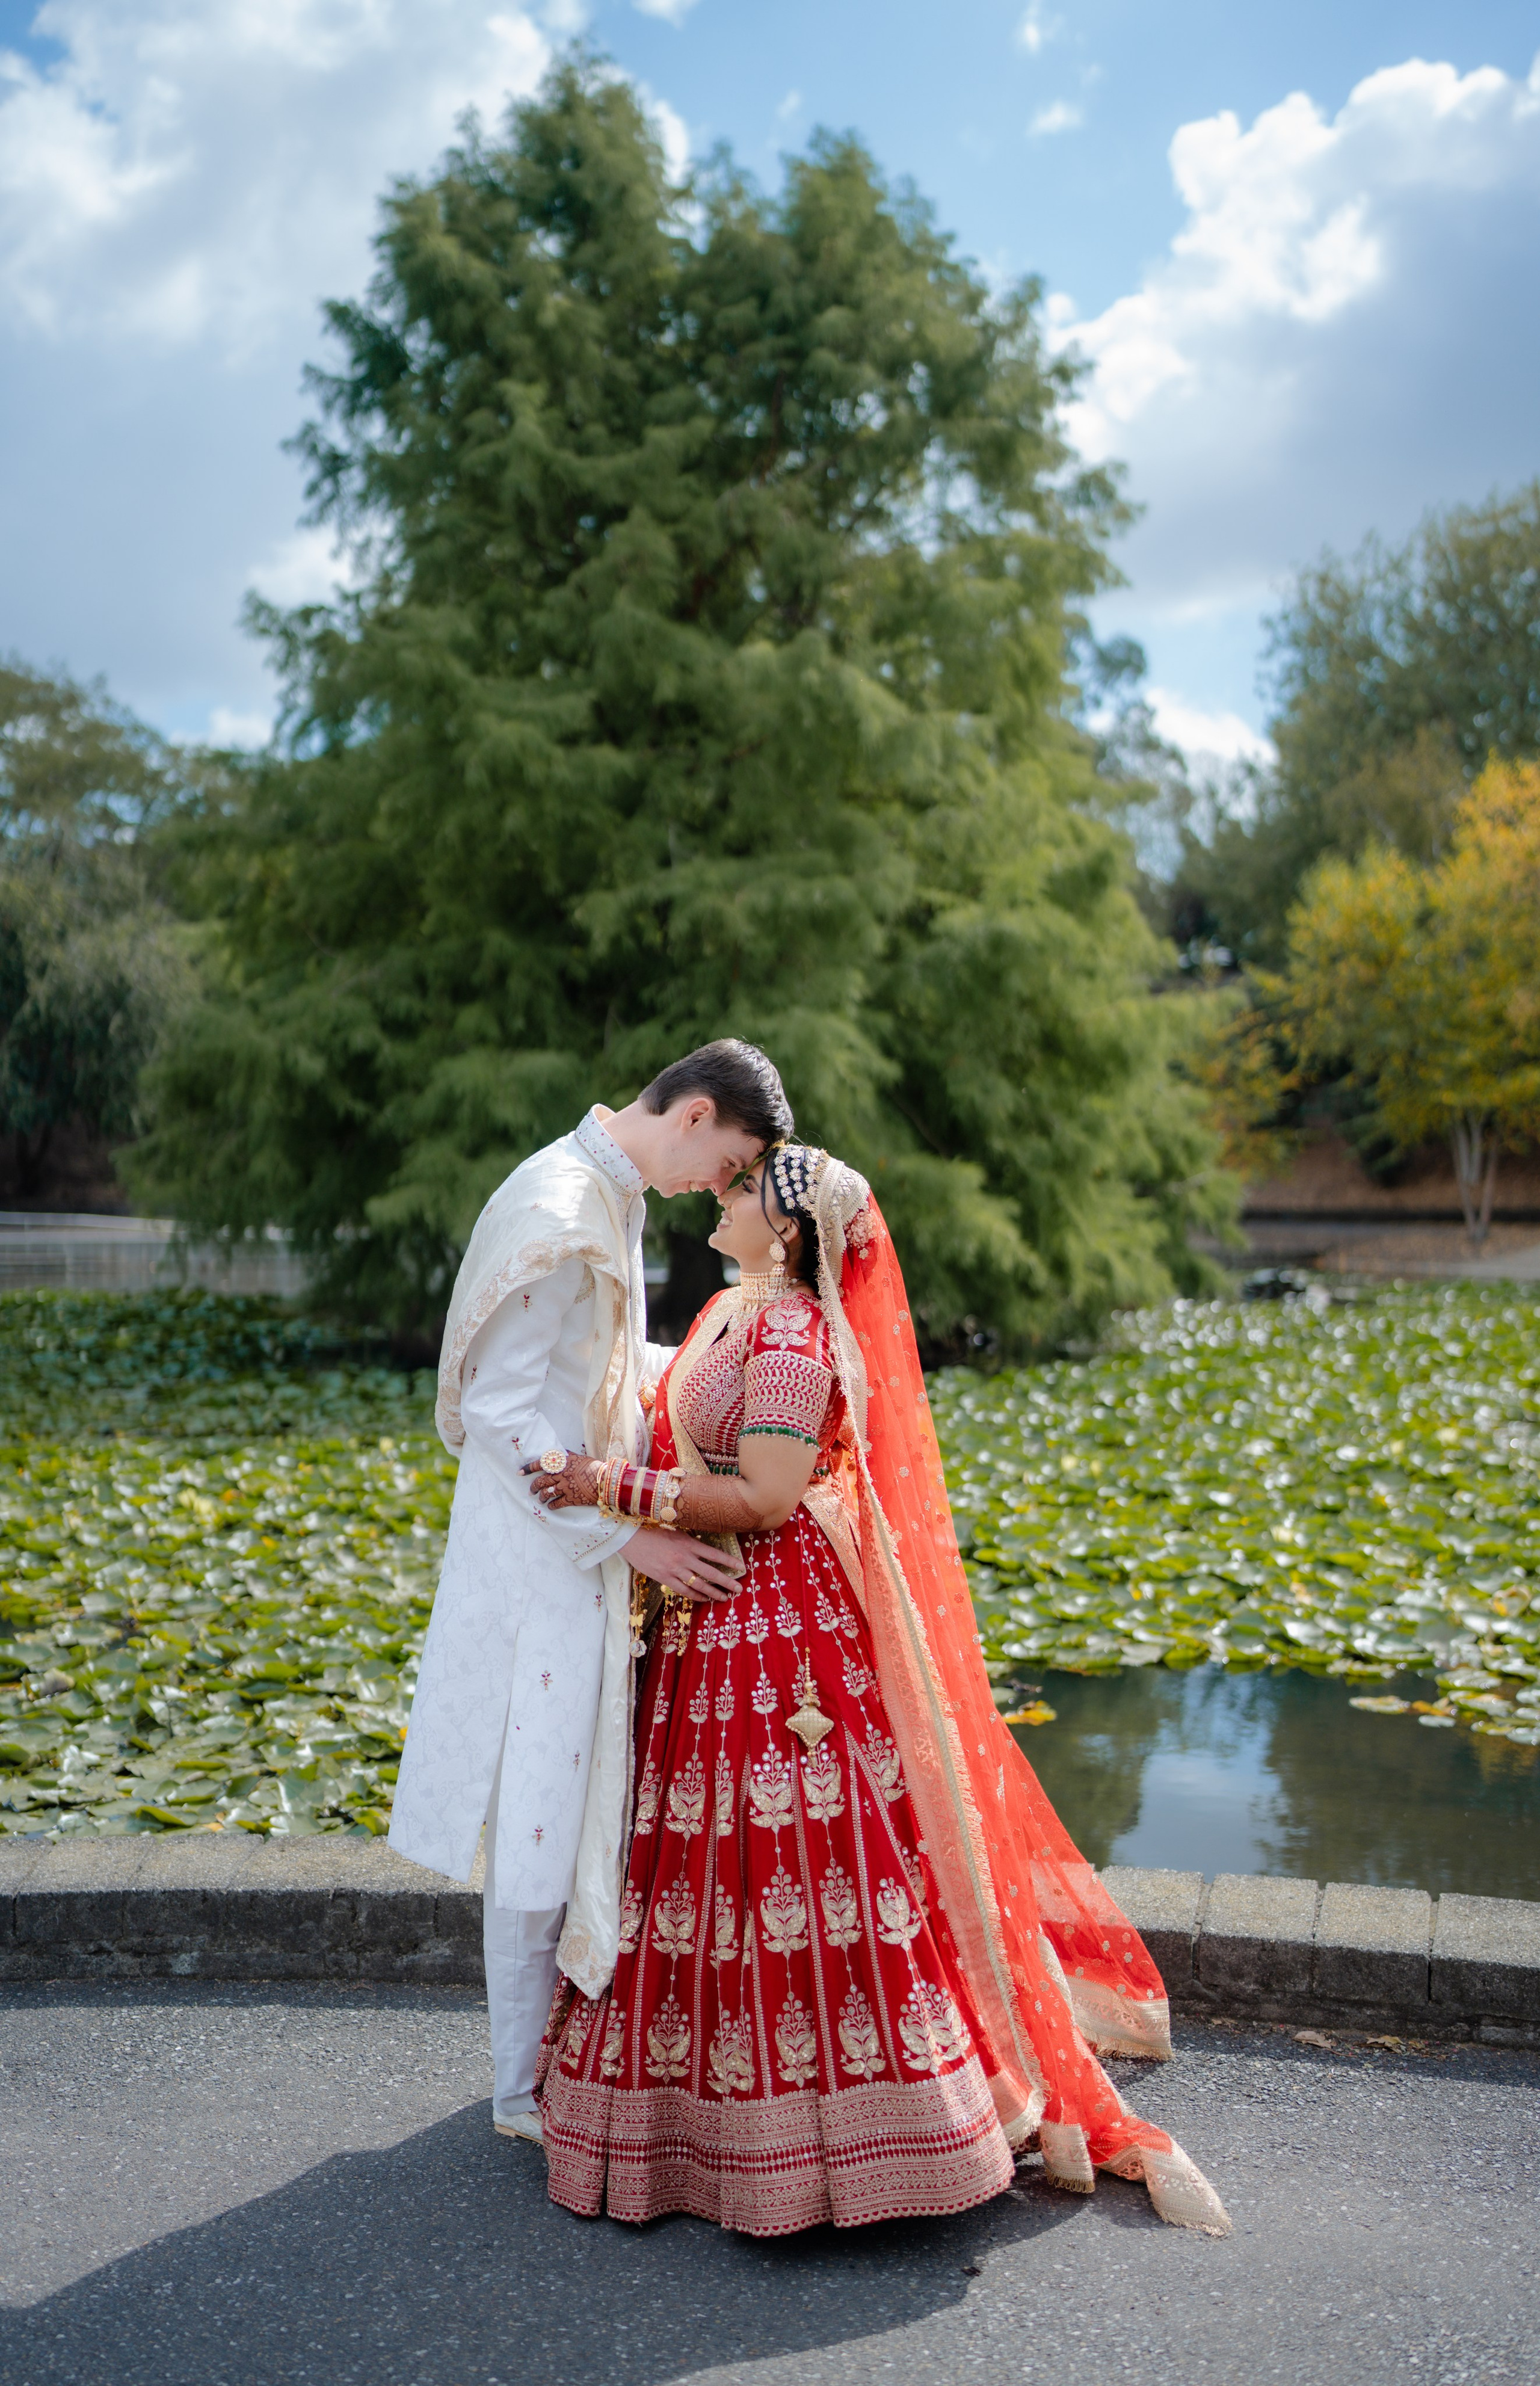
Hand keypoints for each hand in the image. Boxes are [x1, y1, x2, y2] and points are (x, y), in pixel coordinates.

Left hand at [522, 1454, 601, 1509]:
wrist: (605, 1480)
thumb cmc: (593, 1467)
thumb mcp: (578, 1457)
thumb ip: (566, 1456)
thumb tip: (558, 1453)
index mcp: (561, 1464)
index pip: (540, 1464)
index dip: (528, 1468)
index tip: (520, 1473)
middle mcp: (560, 1475)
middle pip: (541, 1482)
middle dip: (533, 1487)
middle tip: (531, 1490)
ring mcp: (565, 1488)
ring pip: (546, 1493)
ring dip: (541, 1497)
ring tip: (540, 1499)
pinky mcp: (571, 1499)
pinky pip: (556, 1504)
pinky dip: (551, 1505)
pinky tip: (550, 1506)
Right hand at [623, 1523, 742, 1603]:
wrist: (630, 1537)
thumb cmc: (652, 1530)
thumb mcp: (675, 1532)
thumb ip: (690, 1542)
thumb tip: (703, 1551)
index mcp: (688, 1543)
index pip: (714, 1554)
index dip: (729, 1562)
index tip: (741, 1567)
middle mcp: (684, 1557)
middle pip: (711, 1572)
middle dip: (727, 1582)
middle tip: (739, 1589)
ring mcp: (674, 1569)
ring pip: (699, 1584)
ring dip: (713, 1592)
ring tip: (724, 1597)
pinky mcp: (664, 1578)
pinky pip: (684, 1590)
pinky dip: (696, 1595)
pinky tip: (704, 1598)